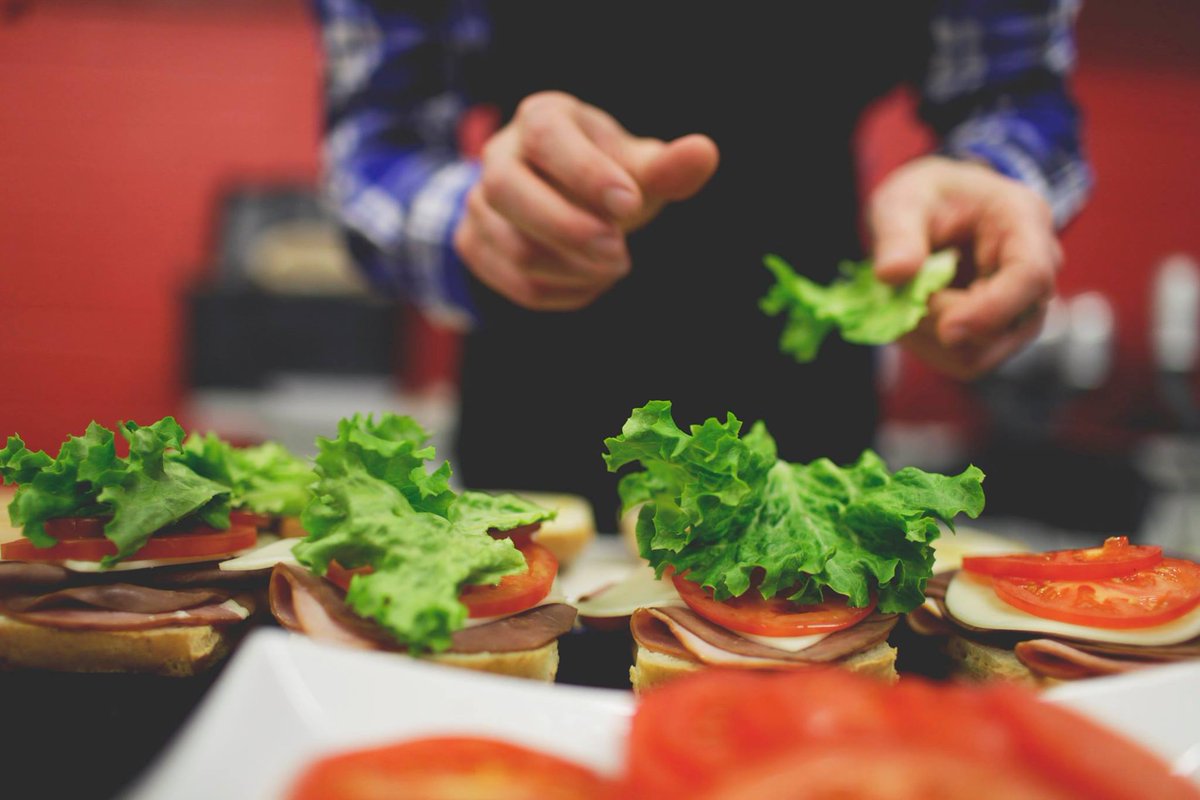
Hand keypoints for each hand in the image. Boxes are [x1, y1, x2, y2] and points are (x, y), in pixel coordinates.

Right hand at [454, 91, 718, 310]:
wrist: (557, 197)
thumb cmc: (604, 176)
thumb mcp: (636, 166)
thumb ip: (668, 166)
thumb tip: (705, 153)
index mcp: (540, 119)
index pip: (546, 139)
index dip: (585, 174)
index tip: (629, 204)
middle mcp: (498, 155)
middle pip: (508, 193)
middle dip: (569, 230)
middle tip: (621, 255)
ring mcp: (478, 203)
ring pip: (514, 247)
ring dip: (574, 269)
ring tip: (615, 264)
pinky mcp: (474, 245)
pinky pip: (516, 283)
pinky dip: (563, 292)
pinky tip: (591, 280)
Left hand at [868, 156, 1062, 378]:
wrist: (939, 211)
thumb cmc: (928, 198)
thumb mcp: (903, 200)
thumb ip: (897, 235)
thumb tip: (892, 274)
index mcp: (1023, 222)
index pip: (1030, 277)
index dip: (992, 309)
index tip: (947, 329)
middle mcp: (1036, 271)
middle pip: (1002, 327)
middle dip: (940, 320)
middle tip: (899, 292)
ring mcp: (1021, 309)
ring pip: (979, 355)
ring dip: (928, 338)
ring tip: (903, 299)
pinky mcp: (999, 335)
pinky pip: (964, 361)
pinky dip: (927, 347)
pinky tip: (911, 316)